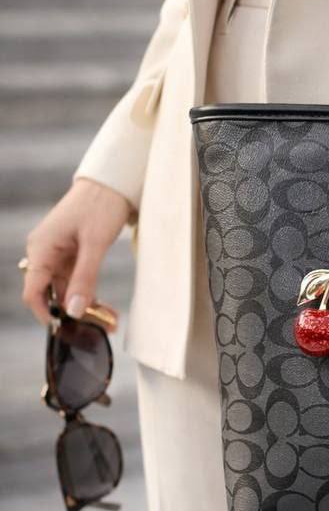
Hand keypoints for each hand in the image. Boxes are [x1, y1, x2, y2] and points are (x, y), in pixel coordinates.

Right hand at [21, 179, 132, 326]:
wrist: (113, 180)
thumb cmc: (100, 205)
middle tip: (101, 327)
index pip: (34, 292)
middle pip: (52, 293)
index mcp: (41, 249)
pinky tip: (105, 307)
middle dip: (74, 313)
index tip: (67, 330)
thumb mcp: (95, 243)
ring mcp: (58, 253)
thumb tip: (74, 311)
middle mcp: (44, 252)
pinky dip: (89, 292)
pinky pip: (76, 279)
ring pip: (66, 289)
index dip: (47, 314)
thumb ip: (85, 278)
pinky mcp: (72, 253)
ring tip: (110, 321)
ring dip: (85, 305)